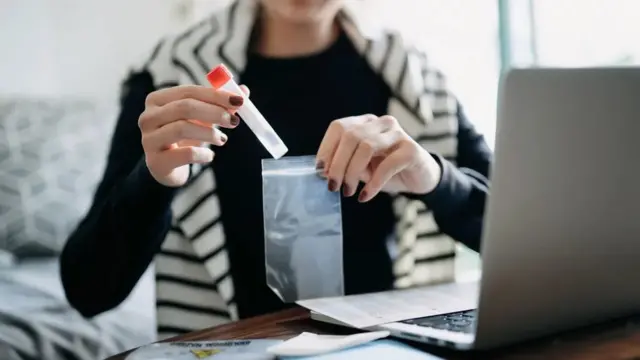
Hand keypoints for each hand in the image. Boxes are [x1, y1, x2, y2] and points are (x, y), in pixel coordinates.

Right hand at [139, 84, 248, 186]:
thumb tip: (244, 91)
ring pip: (182, 128)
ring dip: (208, 133)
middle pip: (184, 107)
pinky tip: (209, 157)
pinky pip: (185, 154)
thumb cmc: (184, 138)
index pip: (188, 91)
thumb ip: (219, 104)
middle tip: (233, 121)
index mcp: (157, 100)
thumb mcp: (200, 119)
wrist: (166, 168)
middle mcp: (148, 117)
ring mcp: (149, 139)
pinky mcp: (156, 161)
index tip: (239, 101)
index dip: (215, 95)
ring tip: (222, 139)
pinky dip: (202, 154)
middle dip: (214, 112)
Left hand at [316, 114, 441, 201]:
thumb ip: (346, 164)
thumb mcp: (362, 168)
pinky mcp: (411, 149)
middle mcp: (381, 123)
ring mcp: (398, 134)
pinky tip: (366, 196)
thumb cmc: (387, 172)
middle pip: (351, 136)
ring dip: (352, 172)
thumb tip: (325, 171)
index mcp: (366, 123)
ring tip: (348, 192)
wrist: (420, 179)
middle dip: (337, 164)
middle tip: (333, 186)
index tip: (320, 171)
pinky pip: (387, 165)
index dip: (326, 148)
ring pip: (366, 146)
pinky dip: (373, 183)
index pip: (339, 127)